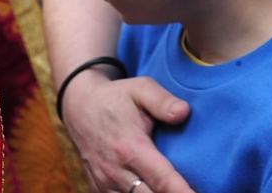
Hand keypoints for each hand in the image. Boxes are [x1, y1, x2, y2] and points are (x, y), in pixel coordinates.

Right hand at [60, 70, 195, 192]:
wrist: (79, 106)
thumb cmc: (116, 98)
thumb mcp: (141, 89)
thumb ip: (163, 101)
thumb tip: (184, 113)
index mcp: (131, 147)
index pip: (161, 179)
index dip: (181, 192)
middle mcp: (116, 171)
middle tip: (192, 192)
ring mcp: (105, 183)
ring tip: (173, 189)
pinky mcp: (99, 188)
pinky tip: (150, 190)